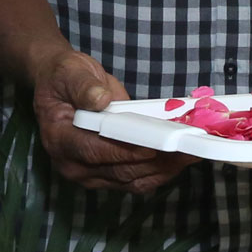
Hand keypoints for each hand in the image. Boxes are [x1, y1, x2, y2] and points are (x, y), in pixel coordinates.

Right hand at [30, 46, 195, 192]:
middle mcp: (73, 165)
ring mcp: (90, 175)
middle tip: (187, 147)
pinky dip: (160, 171)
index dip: (128, 150)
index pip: (95, 151)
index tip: (157, 145)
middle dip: (156, 160)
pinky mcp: (107, 177)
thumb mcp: (70, 71)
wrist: (61, 87)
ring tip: (191, 152)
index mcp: (59, 139)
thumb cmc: (65, 77)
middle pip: (120, 170)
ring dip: (165, 169)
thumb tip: (101, 100)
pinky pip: (136, 180)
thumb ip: (83, 86)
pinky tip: (179, 158)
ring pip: (133, 180)